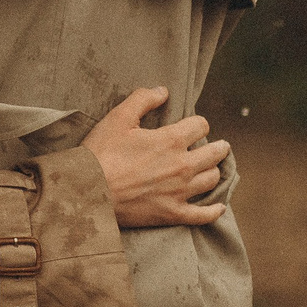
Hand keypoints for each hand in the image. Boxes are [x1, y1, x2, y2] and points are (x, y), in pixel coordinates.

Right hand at [84, 86, 228, 227]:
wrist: (87, 192)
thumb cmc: (100, 154)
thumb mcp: (118, 118)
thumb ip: (142, 100)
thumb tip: (163, 91)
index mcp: (171, 140)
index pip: (200, 126)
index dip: (198, 123)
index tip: (193, 126)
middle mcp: (182, 166)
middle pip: (214, 154)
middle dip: (218, 147)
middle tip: (219, 146)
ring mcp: (179, 192)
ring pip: (211, 180)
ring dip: (214, 171)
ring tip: (211, 168)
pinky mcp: (172, 214)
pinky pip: (203, 215)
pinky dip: (213, 211)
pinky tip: (218, 207)